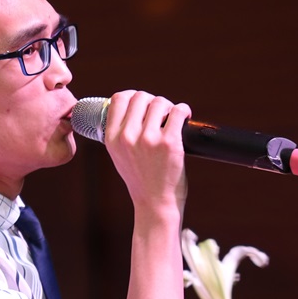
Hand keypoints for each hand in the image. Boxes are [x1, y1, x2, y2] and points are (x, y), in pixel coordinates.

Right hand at [104, 90, 189, 215]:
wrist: (155, 203)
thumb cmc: (140, 180)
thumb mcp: (118, 156)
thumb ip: (120, 133)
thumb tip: (133, 108)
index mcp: (112, 138)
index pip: (119, 99)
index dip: (132, 95)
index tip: (142, 102)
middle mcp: (128, 136)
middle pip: (140, 97)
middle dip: (153, 101)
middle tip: (161, 113)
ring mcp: (149, 139)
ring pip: (160, 102)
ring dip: (168, 107)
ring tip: (172, 117)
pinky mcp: (170, 143)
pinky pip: (178, 112)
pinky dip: (184, 110)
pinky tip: (185, 116)